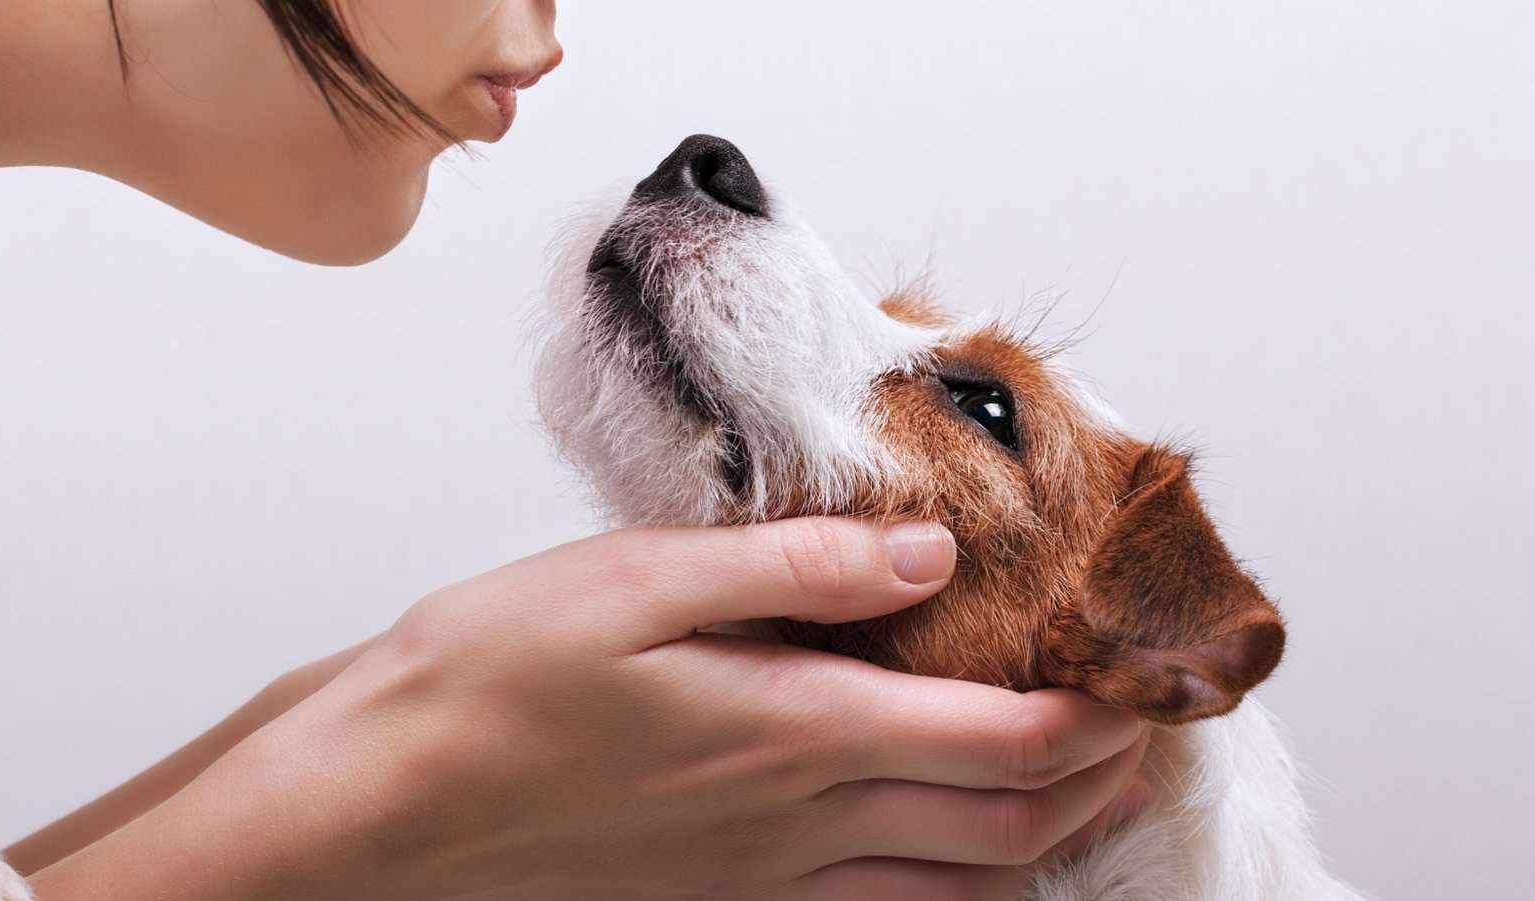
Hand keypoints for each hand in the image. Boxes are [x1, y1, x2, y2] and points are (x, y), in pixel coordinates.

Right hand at [29, 519, 1146, 900]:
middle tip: (1146, 728)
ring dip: (1047, 839)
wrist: (387, 807)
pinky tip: (960, 852)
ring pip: (961, 887)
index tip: (1143, 672)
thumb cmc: (492, 683)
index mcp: (794, 731)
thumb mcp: (637, 580)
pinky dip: (956, 887)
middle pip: (1008, 828)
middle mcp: (800, 824)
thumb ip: (796, 565)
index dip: (1098, 715)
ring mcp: (767, 881)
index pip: (1002, 740)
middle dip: (1101, 780)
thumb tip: (925, 552)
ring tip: (1089, 786)